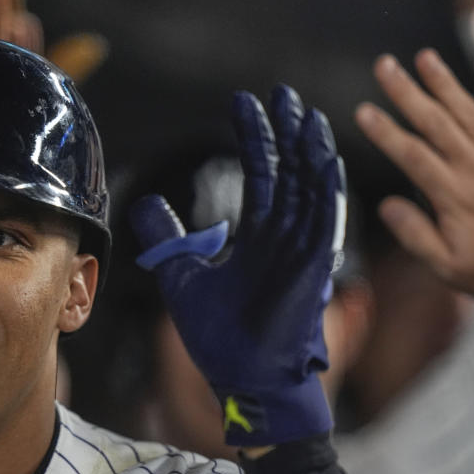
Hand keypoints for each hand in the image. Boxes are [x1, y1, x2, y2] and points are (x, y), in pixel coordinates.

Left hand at [129, 85, 344, 446]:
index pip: (261, 176)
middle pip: (290, 173)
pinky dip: (325, 187)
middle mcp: (285, 238)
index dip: (256, 139)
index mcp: (259, 238)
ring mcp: (302, 251)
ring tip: (302, 111)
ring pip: (311, 189)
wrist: (242, 379)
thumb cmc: (218, 337)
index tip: (246, 103)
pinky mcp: (313, 269)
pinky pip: (324, 221)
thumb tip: (147, 201)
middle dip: (287, 132)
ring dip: (308, 150)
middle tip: (282, 93)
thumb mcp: (181, 277)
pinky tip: (323, 154)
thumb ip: (167, 239)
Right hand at [355, 50, 473, 298]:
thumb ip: (414, 234)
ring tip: (423, 58)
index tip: (365, 112)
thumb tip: (387, 207)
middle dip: (407, 92)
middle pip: (435, 122)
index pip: (412, 155)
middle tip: (386, 68)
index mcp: (453, 195)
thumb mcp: (445, 265)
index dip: (386, 132)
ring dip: (444, 81)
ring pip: (467, 110)